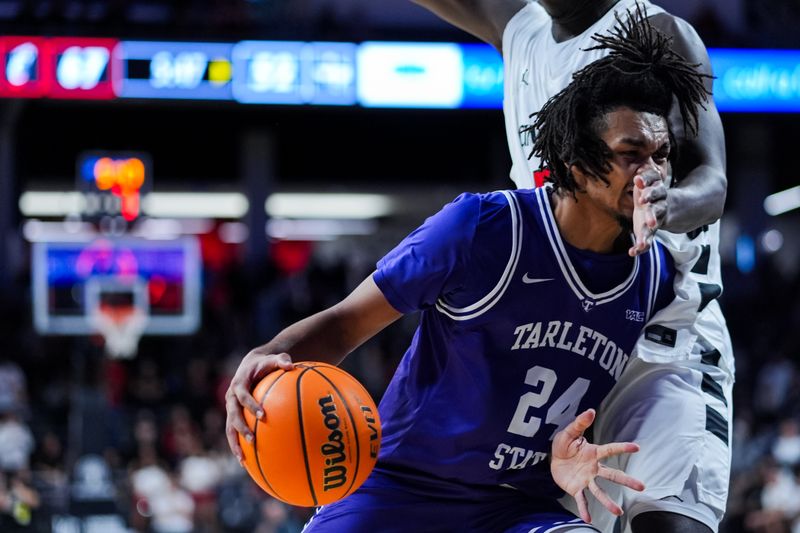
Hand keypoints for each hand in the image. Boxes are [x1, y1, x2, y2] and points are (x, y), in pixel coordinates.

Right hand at [225, 351, 293, 463]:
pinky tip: (246, 462)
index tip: (263, 415)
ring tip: (243, 459)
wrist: (251, 365)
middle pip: (233, 415)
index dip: (251, 405)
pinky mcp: (233, 416)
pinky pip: (233, 433)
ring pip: (229, 428)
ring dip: (235, 443)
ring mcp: (231, 408)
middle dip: (241, 428)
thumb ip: (281, 360)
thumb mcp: (273, 358)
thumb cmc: (265, 363)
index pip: (243, 396)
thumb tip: (291, 365)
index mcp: (239, 384)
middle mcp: (231, 398)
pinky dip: (238, 446)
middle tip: (252, 439)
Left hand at [550, 408, 644, 523]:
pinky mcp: (576, 489)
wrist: (553, 460)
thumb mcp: (569, 432)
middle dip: (627, 480)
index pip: (610, 449)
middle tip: (642, 487)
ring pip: (600, 491)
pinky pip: (581, 499)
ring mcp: (586, 479)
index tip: (637, 448)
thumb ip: (580, 423)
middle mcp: (594, 468)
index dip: (622, 448)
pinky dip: (584, 509)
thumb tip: (591, 410)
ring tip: (618, 512)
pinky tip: (588, 518)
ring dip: (608, 502)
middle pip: (612, 475)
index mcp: (593, 453)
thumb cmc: (564, 445)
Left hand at [629, 168, 666, 255]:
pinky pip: (647, 240)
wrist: (663, 206)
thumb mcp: (649, 181)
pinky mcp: (649, 230)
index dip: (649, 190)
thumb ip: (645, 176)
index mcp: (658, 192)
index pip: (656, 190)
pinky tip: (632, 252)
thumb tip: (639, 170)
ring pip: (652, 229)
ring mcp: (655, 220)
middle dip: (653, 215)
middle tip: (651, 222)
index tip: (639, 184)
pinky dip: (641, 247)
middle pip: (657, 211)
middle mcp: (658, 207)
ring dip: (647, 236)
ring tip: (640, 244)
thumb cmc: (650, 190)